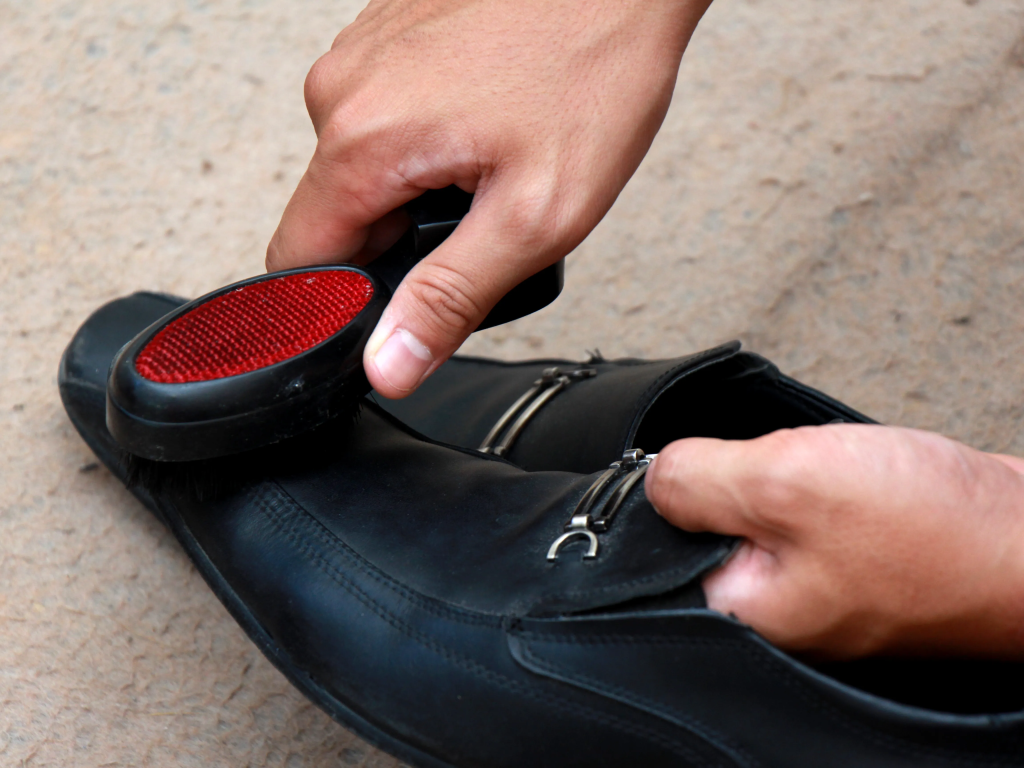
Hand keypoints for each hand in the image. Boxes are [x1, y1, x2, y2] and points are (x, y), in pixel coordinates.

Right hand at [267, 0, 711, 396]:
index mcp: (363, 141)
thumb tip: (390, 364)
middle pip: (337, 215)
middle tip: (485, 213)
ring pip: (364, 166)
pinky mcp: (386, 34)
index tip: (406, 302)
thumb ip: (449, 299)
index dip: (345, 303)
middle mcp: (342, 89)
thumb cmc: (593, 67)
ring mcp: (361, 53)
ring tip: (495, 157)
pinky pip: (384, 117)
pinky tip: (487, 118)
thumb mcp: (532, 215)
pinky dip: (427, 137)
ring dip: (419, 186)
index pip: (298, 262)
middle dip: (402, 238)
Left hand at [644, 424, 1023, 659]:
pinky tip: (848, 472)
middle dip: (738, 472)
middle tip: (791, 461)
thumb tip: (652, 474)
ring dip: (784, 472)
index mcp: (740, 608)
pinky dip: (820, 478)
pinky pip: (811, 508)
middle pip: (711, 520)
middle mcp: (775, 606)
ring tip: (834, 469)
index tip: (706, 455)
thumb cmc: (933, 533)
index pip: (660, 545)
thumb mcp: (786, 483)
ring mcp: (818, 583)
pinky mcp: (855, 557)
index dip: (673, 485)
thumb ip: (700, 477)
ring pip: (765, 507)